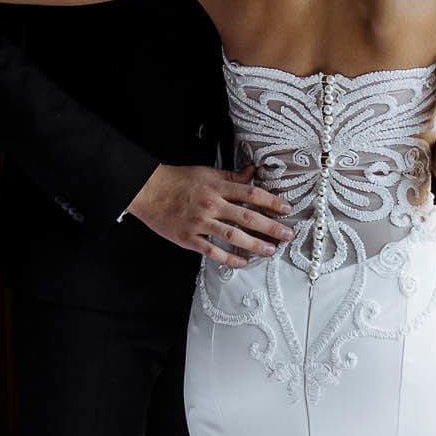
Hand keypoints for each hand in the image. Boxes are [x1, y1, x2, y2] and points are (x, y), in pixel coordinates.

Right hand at [126, 163, 294, 267]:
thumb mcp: (206, 172)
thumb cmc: (177, 180)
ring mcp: (200, 223)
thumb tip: (252, 172)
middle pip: (247, 217)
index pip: (251, 194)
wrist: (148, 191)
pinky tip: (243, 263)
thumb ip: (231, 176)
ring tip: (270, 251)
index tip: (286, 208)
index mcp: (217, 187)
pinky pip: (213, 251)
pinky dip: (229, 259)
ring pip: (233, 237)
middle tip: (287, 234)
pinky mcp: (189, 238)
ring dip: (255, 245)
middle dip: (270, 227)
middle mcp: (211, 205)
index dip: (271, 202)